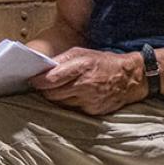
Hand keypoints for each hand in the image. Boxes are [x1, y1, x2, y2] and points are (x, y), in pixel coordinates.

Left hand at [29, 47, 145, 115]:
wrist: (130, 78)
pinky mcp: (93, 111)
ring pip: (61, 103)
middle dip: (46, 90)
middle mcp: (85, 85)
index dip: (38, 82)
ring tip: (62, 89)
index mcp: (82, 67)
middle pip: (53, 94)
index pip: (52, 79)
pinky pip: (73, 109)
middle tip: (45, 86)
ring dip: (57, 97)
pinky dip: (70, 103)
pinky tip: (75, 96)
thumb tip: (43, 68)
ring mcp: (89, 100)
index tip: (32, 81)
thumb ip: (62, 60)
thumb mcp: (83, 53)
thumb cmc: (104, 63)